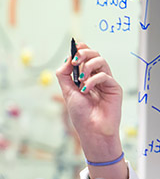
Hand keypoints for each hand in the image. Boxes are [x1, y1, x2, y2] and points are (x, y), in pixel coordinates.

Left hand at [56, 42, 122, 159]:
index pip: (85, 58)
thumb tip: (66, 60)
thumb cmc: (81, 114)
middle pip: (94, 55)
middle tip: (75, 61)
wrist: (91, 130)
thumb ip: (64, 76)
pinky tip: (86, 90)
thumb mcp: (67, 92)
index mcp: (85, 78)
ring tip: (80, 79)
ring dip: (88, 66)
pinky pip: (104, 75)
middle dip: (84, 54)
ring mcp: (106, 82)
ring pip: (101, 61)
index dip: (80, 50)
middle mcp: (96, 77)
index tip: (73, 48)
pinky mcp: (114, 87)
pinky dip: (93, 80)